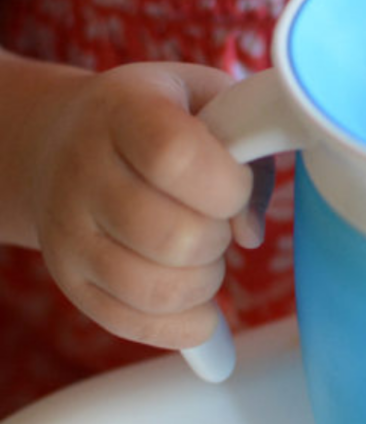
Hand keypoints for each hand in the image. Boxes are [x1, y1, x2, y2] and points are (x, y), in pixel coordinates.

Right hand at [26, 63, 273, 349]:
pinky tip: (202, 306)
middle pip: (171, 236)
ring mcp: (67, 229)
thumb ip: (250, 148)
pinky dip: (183, 324)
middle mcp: (83, 169)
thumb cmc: (160, 115)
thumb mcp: (209, 99)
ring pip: (154, 289)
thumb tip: (249, 234)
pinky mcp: (67, 278)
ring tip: (206, 254)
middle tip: (218, 221)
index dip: (226, 184)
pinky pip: (131, 322)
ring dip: (205, 283)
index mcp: (124, 110)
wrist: (59, 137)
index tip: (235, 186)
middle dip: (219, 239)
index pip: (174, 156)